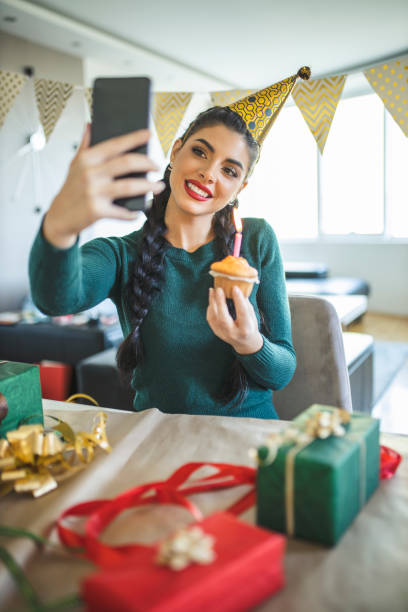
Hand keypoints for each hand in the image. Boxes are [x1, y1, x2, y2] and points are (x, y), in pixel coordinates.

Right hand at [43, 125, 164, 247]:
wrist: (59, 216)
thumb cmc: (71, 188)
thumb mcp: (75, 165)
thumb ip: (85, 145)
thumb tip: (90, 125)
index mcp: (87, 159)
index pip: (115, 145)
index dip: (134, 138)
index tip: (149, 134)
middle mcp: (90, 174)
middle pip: (127, 163)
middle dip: (147, 163)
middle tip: (156, 165)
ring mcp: (94, 193)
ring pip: (129, 186)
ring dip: (149, 186)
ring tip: (159, 186)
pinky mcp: (97, 211)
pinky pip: (122, 212)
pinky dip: (134, 213)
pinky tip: (140, 210)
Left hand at [206, 286, 262, 354]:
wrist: (245, 343)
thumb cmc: (250, 326)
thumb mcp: (252, 316)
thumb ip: (245, 304)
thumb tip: (238, 288)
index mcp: (246, 329)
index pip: (242, 313)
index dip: (239, 300)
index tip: (235, 288)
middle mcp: (233, 333)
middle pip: (223, 318)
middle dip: (220, 302)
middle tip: (219, 289)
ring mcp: (223, 334)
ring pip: (214, 318)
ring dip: (212, 303)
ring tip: (212, 290)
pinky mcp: (217, 332)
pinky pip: (210, 319)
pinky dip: (210, 308)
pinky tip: (212, 300)